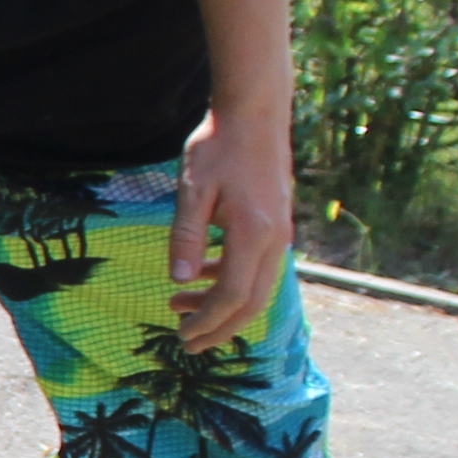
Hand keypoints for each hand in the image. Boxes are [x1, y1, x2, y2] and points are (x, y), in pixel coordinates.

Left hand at [169, 103, 295, 351]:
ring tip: (179, 307)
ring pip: (256, 287)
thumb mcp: (193, 189)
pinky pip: (257, 267)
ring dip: (221, 305)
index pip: (233, 295)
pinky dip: (230, 281)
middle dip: (219, 328)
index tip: (182, 336)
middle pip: (251, 302)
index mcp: (254, 233)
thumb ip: (186, 236)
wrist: (254, 114)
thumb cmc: (219, 147)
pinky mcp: (275, 224)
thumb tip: (180, 281)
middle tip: (186, 343)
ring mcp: (279, 233)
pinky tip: (201, 277)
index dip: (208, 321)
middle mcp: (274, 239)